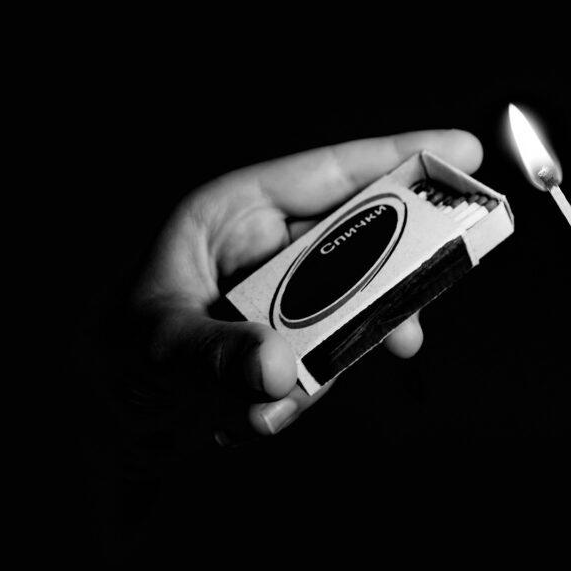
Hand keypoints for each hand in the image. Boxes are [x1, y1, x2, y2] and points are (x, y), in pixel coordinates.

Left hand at [131, 130, 482, 440]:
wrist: (108, 417)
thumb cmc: (115, 353)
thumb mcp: (153, 346)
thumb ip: (214, 355)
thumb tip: (279, 372)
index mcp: (235, 212)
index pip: (330, 173)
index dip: (399, 158)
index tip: (463, 154)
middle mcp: (268, 248)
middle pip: (358, 241)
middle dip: (387, 283)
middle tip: (413, 319)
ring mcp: (284, 295)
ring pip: (349, 308)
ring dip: (333, 358)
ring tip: (300, 392)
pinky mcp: (292, 339)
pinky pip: (326, 356)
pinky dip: (304, 391)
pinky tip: (258, 413)